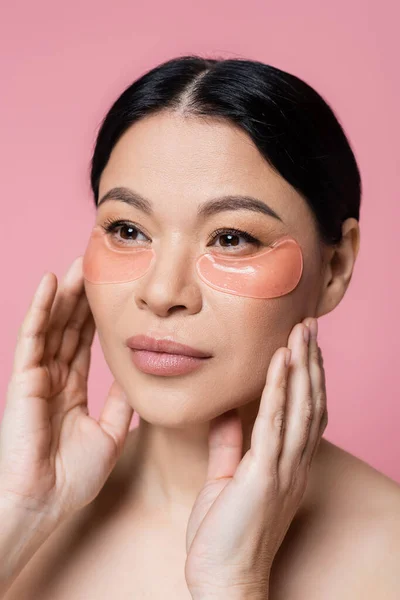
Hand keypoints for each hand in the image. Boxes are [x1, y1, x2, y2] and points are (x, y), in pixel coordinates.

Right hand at [0, 257, 132, 525]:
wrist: (44, 502)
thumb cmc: (71, 477)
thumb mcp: (110, 435)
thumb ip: (120, 405)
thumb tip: (137, 380)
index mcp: (72, 390)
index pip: (85, 344)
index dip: (96, 318)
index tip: (112, 293)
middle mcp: (54, 378)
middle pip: (69, 328)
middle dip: (82, 298)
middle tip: (96, 266)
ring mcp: (37, 376)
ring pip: (53, 324)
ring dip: (65, 294)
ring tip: (78, 264)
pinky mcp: (24, 377)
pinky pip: (33, 335)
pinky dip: (41, 308)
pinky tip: (51, 283)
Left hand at [185, 317, 326, 598]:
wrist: (224, 580)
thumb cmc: (224, 535)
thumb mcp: (226, 481)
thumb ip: (229, 445)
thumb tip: (226, 413)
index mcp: (286, 465)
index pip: (304, 412)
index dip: (307, 377)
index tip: (302, 346)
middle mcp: (294, 464)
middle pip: (310, 403)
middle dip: (311, 361)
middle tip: (309, 325)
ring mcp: (282, 470)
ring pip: (300, 407)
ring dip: (301, 366)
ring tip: (301, 332)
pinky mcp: (264, 476)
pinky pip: (274, 424)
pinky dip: (279, 390)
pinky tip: (280, 363)